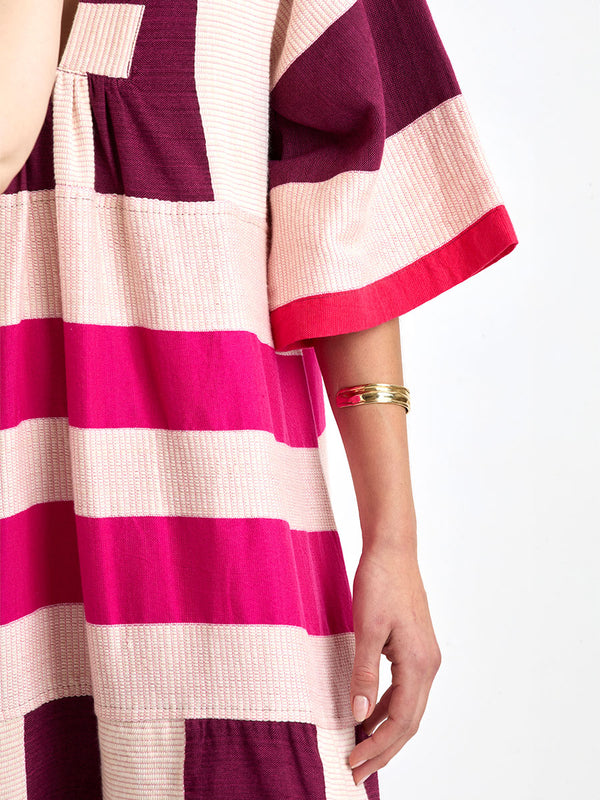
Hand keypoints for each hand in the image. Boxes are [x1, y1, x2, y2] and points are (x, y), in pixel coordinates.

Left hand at [347, 542, 441, 785]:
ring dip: (386, 732)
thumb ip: (364, 673)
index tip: (352, 763)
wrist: (393, 550)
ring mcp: (425, 657)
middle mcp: (428, 664)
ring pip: (409, 708)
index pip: (401, 721)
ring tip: (360, 751)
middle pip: (409, 722)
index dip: (377, 746)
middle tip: (355, 772)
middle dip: (383, 750)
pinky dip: (387, 709)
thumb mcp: (366, 628)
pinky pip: (404, 690)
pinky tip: (369, 716)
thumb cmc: (380, 582)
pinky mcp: (416, 649)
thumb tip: (359, 715)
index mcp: (419, 663)